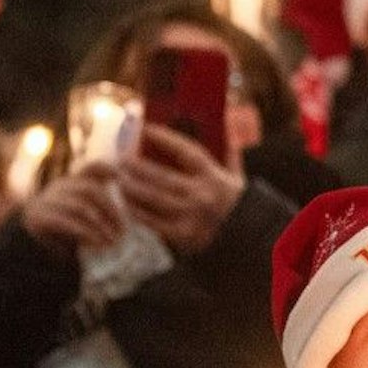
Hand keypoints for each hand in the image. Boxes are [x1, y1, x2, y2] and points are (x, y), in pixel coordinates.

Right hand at [20, 163, 122, 258]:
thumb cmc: (69, 231)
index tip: (121, 176)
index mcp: (72, 183)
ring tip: (114, 241)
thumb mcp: (87, 215)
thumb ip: (101, 206)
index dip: (106, 169)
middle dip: (111, 209)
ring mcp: (46, 201)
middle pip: (89, 189)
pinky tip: (98, 244)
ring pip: (80, 207)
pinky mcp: (39, 218)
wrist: (38, 249)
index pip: (89, 168)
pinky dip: (86, 234)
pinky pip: (67, 223)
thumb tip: (133, 207)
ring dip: (101, 225)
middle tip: (124, 229)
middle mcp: (58, 187)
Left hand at [116, 123, 244, 255]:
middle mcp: (202, 195)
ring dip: (132, 187)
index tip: (146, 129)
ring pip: (153, 198)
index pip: (186, 152)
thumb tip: (227, 128)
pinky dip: (138, 211)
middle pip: (162, 176)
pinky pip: (153, 221)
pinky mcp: (183, 234)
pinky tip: (127, 204)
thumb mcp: (238, 178)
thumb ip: (231, 154)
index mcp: (214, 177)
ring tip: (120, 179)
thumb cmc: (238, 205)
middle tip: (121, 158)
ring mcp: (191, 215)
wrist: (247, 239)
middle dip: (138, 166)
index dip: (165, 138)